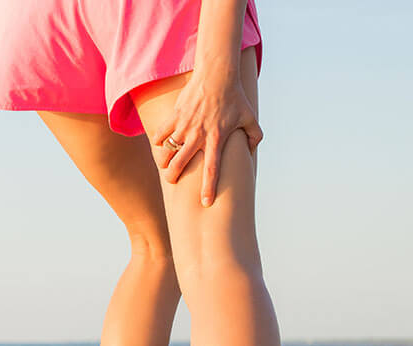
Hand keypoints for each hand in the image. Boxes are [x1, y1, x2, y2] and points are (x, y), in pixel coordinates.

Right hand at [150, 71, 262, 206]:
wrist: (217, 75)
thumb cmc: (235, 96)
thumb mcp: (250, 117)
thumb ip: (254, 136)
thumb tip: (253, 149)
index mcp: (217, 139)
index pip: (212, 170)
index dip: (208, 188)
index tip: (205, 203)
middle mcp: (198, 136)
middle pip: (180, 164)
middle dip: (173, 177)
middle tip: (172, 181)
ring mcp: (184, 126)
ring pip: (166, 151)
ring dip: (163, 161)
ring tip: (164, 165)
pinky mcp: (175, 116)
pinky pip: (160, 134)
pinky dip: (158, 142)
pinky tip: (159, 145)